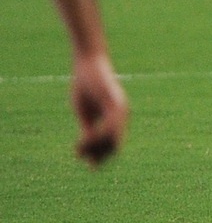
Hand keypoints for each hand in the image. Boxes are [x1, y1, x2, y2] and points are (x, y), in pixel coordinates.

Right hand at [70, 51, 126, 166]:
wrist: (88, 63)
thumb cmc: (86, 86)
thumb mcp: (85, 113)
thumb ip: (88, 130)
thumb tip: (87, 153)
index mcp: (117, 118)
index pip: (113, 146)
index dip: (99, 156)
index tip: (82, 159)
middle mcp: (123, 115)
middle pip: (115, 146)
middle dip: (98, 155)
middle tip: (78, 155)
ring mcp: (120, 108)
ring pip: (112, 138)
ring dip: (94, 148)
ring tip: (77, 149)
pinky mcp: (114, 101)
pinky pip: (109, 125)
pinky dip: (96, 136)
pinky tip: (82, 139)